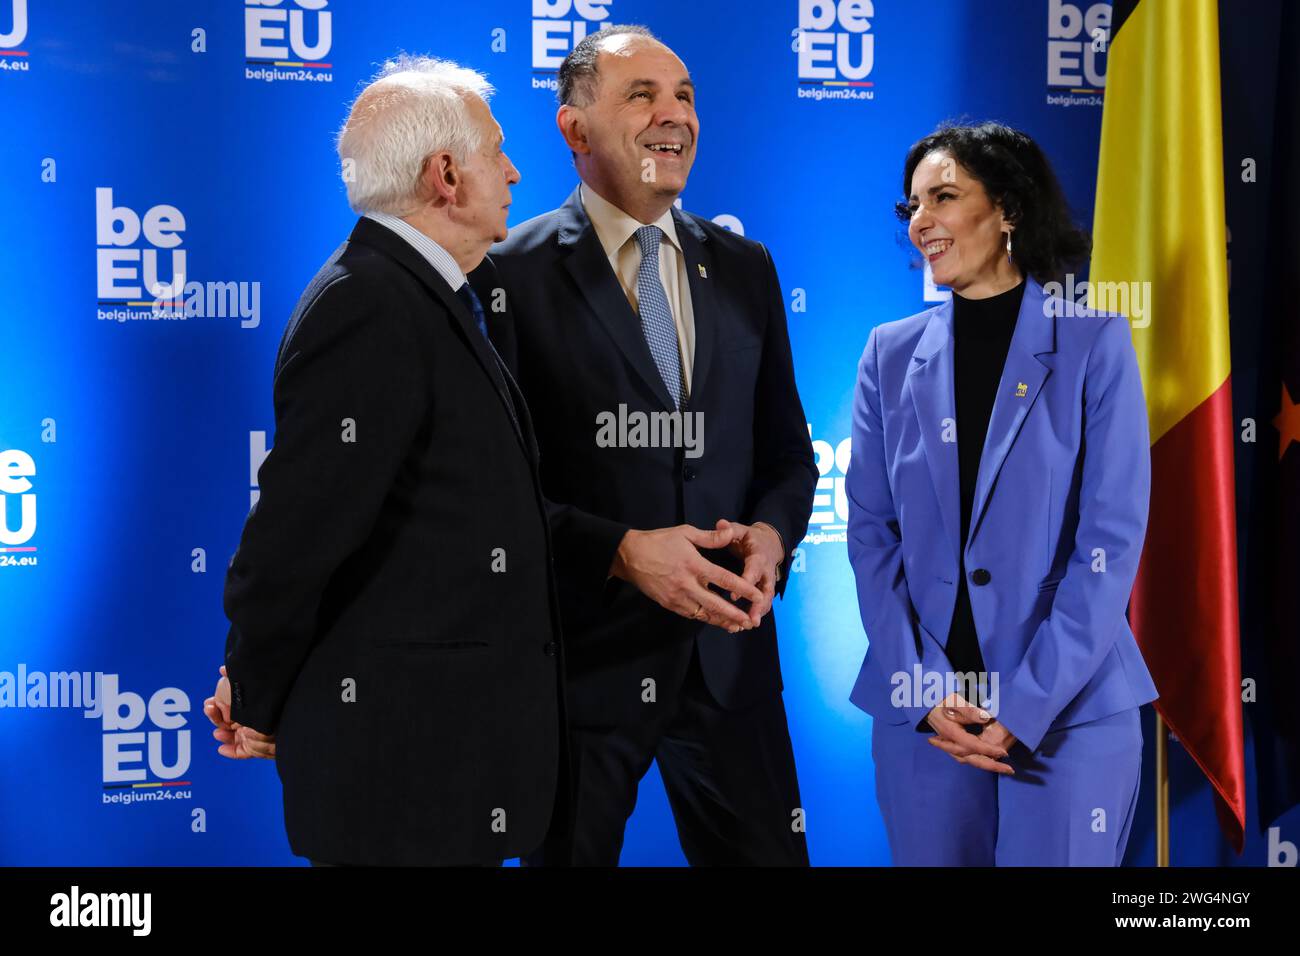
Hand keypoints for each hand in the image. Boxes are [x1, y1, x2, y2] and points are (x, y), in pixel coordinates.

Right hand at [203, 665, 275, 759]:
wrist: (285, 714)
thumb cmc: (269, 698)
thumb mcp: (250, 685)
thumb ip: (234, 676)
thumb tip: (222, 669)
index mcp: (247, 706)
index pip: (227, 708)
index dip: (216, 707)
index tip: (209, 703)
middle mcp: (248, 720)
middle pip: (226, 722)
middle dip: (215, 717)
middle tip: (210, 709)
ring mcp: (250, 734)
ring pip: (229, 736)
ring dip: (221, 733)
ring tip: (218, 731)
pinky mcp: (252, 747)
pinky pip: (239, 752)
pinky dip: (230, 751)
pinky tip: (222, 748)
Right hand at [609, 525, 764, 631]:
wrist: (629, 556)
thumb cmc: (659, 541)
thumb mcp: (685, 533)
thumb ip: (710, 537)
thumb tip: (730, 533)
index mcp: (694, 565)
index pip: (724, 579)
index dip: (743, 589)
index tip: (758, 596)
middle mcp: (687, 584)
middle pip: (716, 604)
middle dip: (735, 615)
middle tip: (752, 622)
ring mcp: (677, 597)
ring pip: (704, 614)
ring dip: (722, 621)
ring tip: (738, 626)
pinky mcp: (669, 604)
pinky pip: (691, 615)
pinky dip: (706, 619)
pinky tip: (716, 622)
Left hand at [712, 518, 782, 624]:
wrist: (769, 544)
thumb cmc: (750, 537)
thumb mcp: (741, 530)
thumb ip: (730, 529)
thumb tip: (720, 524)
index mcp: (759, 556)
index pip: (754, 569)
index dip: (746, 581)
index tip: (734, 595)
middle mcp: (766, 571)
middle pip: (766, 590)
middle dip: (759, 605)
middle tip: (752, 619)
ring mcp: (767, 582)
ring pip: (766, 599)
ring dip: (759, 613)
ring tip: (749, 625)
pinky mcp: (764, 590)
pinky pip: (763, 603)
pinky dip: (756, 614)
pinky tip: (744, 625)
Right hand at [924, 692, 1014, 774]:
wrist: (921, 700)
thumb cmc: (939, 698)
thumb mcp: (954, 700)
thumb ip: (969, 710)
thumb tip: (986, 718)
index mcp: (952, 733)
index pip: (973, 746)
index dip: (989, 750)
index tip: (1005, 753)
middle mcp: (949, 742)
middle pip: (971, 759)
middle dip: (991, 766)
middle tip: (1009, 770)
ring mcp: (947, 743)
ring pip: (965, 759)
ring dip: (983, 764)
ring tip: (999, 766)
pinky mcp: (947, 742)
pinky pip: (961, 755)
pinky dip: (973, 759)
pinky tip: (981, 758)